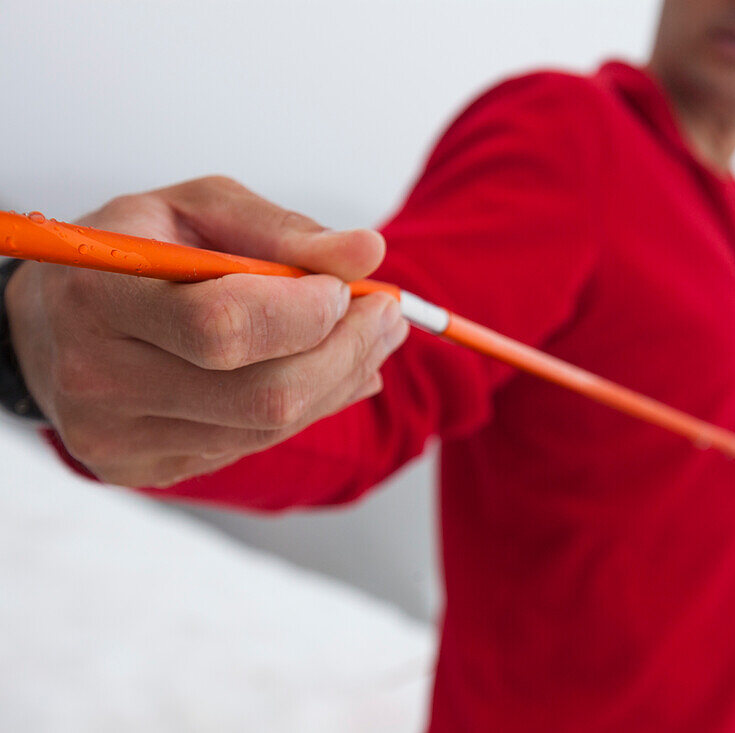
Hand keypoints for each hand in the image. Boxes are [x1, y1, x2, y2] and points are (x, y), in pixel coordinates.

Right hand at [5, 175, 408, 487]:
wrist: (57, 323)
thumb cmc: (137, 252)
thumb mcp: (200, 210)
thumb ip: (284, 231)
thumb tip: (369, 251)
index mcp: (100, 297)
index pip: (222, 327)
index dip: (305, 313)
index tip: (350, 288)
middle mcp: (100, 379)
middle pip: (262, 396)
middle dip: (348, 353)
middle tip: (389, 316)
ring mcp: (120, 438)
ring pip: (269, 428)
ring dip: (341, 381)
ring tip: (370, 337)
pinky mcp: (148, 470)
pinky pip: (254, 446)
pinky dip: (309, 407)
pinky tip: (329, 370)